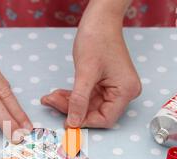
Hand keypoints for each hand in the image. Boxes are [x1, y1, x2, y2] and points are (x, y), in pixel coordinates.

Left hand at [41, 3, 140, 127]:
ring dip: (68, 103)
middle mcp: (123, 92)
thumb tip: (73, 122)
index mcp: (125, 91)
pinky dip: (72, 96)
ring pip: (88, 105)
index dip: (85, 121)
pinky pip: (87, 96)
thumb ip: (79, 100)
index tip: (66, 121)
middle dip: (72, 109)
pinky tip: (58, 93)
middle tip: (51, 102)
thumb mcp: (85, 72)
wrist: (99, 19)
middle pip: (95, 112)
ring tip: (51, 96)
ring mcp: (114, 88)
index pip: (106, 119)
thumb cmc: (97, 39)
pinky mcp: (104, 84)